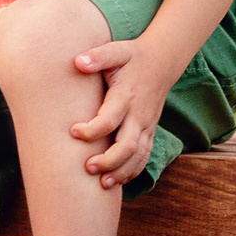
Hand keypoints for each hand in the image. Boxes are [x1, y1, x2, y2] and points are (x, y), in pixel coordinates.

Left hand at [70, 42, 165, 188]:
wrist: (162, 61)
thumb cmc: (132, 57)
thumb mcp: (116, 51)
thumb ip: (97, 56)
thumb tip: (78, 62)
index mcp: (126, 96)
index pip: (109, 120)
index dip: (91, 130)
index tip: (73, 131)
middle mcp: (138, 115)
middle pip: (127, 146)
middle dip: (108, 161)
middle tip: (87, 168)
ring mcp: (146, 125)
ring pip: (138, 156)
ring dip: (121, 172)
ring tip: (102, 184)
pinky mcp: (149, 131)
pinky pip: (144, 156)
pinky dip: (133, 171)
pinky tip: (117, 181)